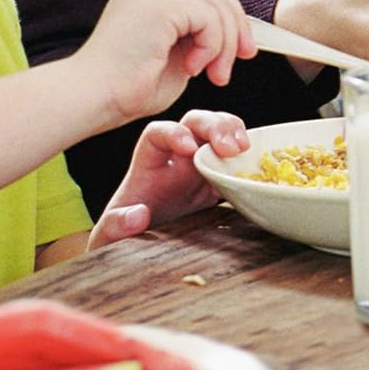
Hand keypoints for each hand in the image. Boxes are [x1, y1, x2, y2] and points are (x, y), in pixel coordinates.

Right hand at [70, 0, 254, 127]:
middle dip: (236, 26)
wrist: (93, 98)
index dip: (230, 16)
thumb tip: (232, 35)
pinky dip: (211, 46)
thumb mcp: (176, 56)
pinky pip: (208, 17)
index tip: (243, 51)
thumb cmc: (126, 88)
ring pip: (215, 4)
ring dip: (225, 45)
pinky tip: (193, 69)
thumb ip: (198, 38)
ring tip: (213, 75)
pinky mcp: (158, 3)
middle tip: (243, 59)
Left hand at [90, 109, 248, 246]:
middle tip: (230, 147)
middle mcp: (176, 159)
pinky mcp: (218, 183)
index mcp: (149, 164)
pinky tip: (258, 165)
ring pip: (218, 133)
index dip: (174, 133)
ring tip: (245, 148)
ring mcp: (200, 168)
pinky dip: (248, 158)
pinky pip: (236, 160)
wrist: (143, 247)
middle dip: (213, 126)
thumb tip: (137, 215)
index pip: (158, 133)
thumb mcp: (110, 234)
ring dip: (234, 132)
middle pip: (194, 123)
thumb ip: (116, 225)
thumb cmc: (123, 234)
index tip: (189, 148)